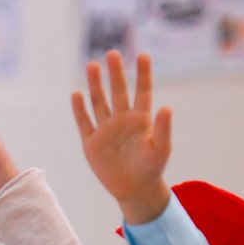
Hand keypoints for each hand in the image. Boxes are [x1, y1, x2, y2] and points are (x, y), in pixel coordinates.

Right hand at [71, 50, 172, 224]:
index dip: (143, 74)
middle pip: (118, 91)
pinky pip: (84, 122)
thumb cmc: (152, 169)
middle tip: (112, 54)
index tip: (143, 55)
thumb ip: (164, 129)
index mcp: (141, 119)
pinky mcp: (91, 143)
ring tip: (92, 65)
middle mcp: (122, 120)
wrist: (134, 190)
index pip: (142, 91)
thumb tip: (167, 107)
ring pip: (99, 102)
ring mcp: (106, 130)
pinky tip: (76, 94)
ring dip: (95, 85)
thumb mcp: (161, 149)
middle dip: (115, 73)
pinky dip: (80, 109)